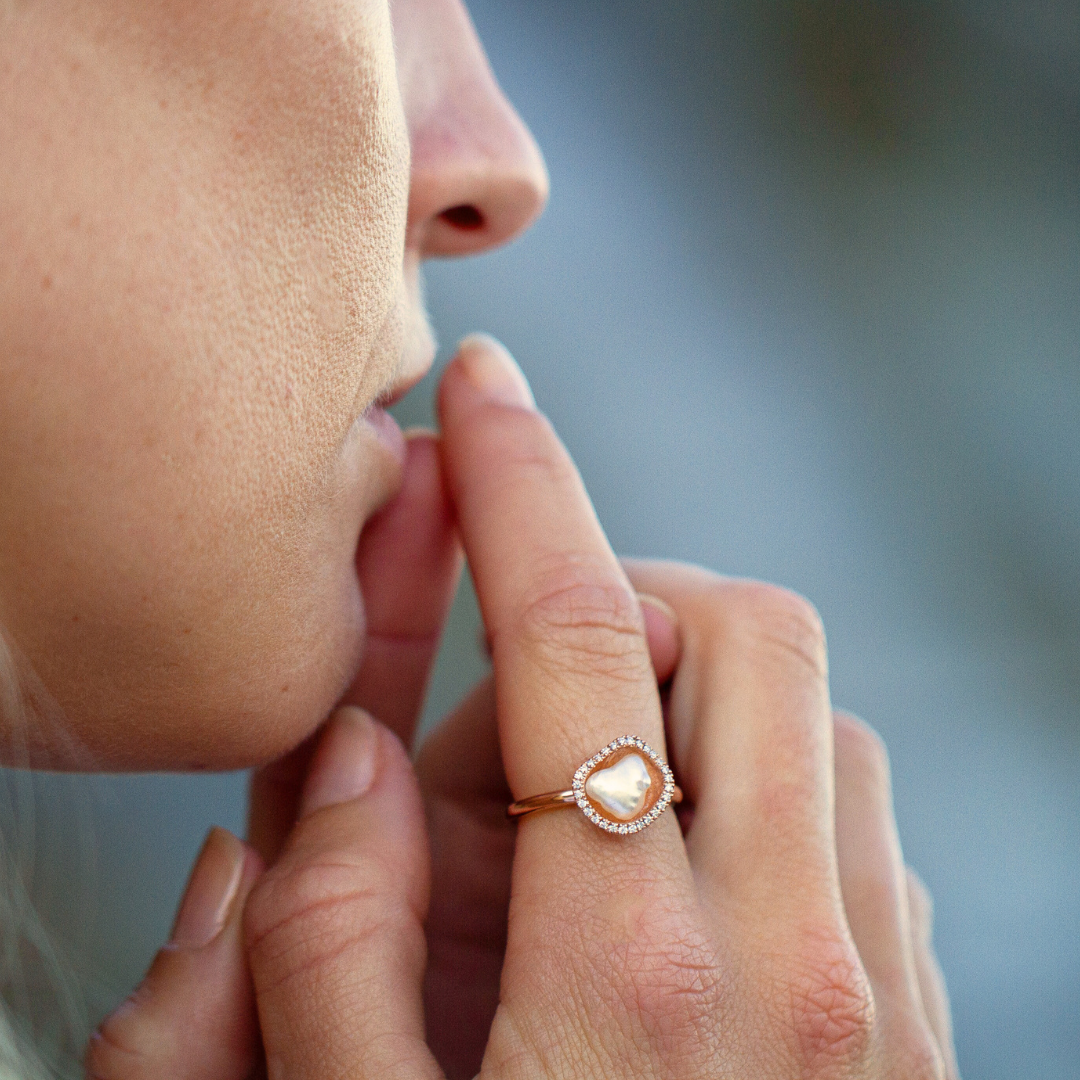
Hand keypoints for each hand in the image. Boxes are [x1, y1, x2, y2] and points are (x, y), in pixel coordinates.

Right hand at [87, 338, 958, 1079]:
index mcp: (637, 981)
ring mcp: (884, 984)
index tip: (486, 391)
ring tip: (579, 821)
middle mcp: (798, 959)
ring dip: (685, 703)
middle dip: (621, 600)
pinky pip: (848, 813)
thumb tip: (348, 759)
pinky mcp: (920, 1015)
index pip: (568, 642)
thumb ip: (325, 944)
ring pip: (807, 713)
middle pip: (742, 629)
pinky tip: (664, 888)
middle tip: (519, 704)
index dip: (516, 487)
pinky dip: (753, 786)